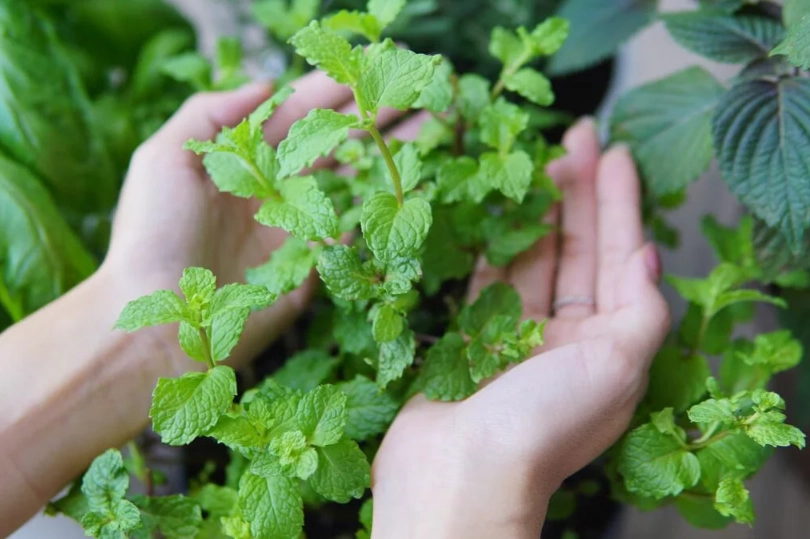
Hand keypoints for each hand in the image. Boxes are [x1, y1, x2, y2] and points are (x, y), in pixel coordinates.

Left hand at [102, 72, 417, 371]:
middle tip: (418, 97)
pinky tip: (412, 188)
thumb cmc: (153, 235)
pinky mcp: (311, 269)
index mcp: (242, 162)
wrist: (158, 319)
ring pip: (351, 184)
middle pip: (333, 145)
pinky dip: (381, 212)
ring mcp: (296, 229)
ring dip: (389, 159)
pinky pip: (352, 236)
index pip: (297, 115)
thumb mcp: (164, 159)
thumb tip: (265, 84)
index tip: (373, 73)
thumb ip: (209, 114)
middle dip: (374, 120)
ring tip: (429, 135)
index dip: (335, 93)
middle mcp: (273, 190)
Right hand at [370, 119, 670, 538]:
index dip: (621, 204)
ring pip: (532, 259)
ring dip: (537, 211)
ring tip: (538, 161)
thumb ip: (641, 310)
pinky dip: (496, 246)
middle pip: (577, 251)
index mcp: (608, 349)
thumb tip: (646, 257)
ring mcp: (517, 338)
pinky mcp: (472, 338)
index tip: (615, 152)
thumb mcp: (619, 366)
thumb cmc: (543, 425)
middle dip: (580, 194)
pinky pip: (488, 280)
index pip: (619, 259)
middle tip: (575, 137)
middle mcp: (567, 342)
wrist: (460, 475)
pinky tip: (500, 212)